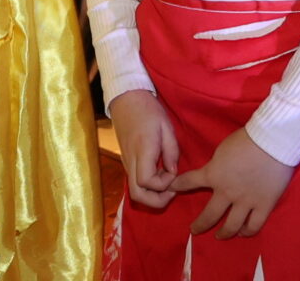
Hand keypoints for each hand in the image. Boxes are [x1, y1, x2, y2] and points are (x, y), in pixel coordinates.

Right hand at [109, 91, 179, 209]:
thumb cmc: (148, 110)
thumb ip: (171, 151)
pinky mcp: (126, 162)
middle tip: (171, 191)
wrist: (126, 99)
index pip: (147, 182)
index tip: (173, 171)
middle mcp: (131, 161)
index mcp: (142, 151)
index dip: (164, 184)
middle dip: (156, 200)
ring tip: (166, 184)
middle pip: (137, 194)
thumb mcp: (166, 127)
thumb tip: (172, 172)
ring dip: (152, 195)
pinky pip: (135, 182)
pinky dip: (147, 187)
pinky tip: (158, 175)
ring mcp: (127, 163)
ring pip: (135, 191)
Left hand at [171, 128, 294, 238]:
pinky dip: (247, 231)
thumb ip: (216, 165)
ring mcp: (246, 202)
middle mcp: (226, 192)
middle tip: (194, 230)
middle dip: (199, 225)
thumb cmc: (245, 140)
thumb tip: (215, 172)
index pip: (189, 182)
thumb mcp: (221, 150)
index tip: (171, 189)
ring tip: (219, 236)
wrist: (271, 142)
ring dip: (223, 233)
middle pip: (209, 215)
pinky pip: (254, 225)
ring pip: (232, 226)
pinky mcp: (264, 205)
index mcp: (213, 174)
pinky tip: (243, 232)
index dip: (178, 186)